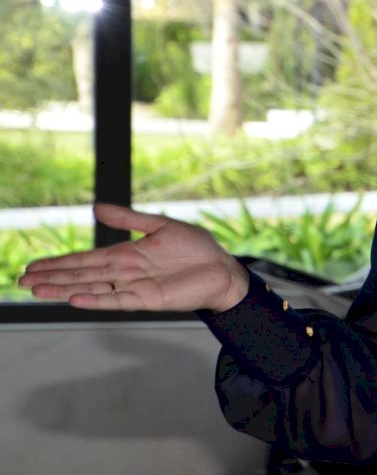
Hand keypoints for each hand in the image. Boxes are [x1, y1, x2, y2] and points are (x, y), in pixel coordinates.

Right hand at [18, 203, 248, 312]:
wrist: (222, 268)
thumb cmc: (196, 249)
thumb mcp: (160, 226)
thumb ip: (129, 219)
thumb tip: (97, 208)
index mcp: (126, 255)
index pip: (85, 259)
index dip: (59, 262)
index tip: (33, 266)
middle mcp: (125, 272)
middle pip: (81, 274)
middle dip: (52, 277)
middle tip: (22, 280)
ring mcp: (134, 287)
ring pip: (91, 288)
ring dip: (64, 289)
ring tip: (37, 290)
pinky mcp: (147, 299)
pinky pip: (116, 300)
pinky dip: (95, 299)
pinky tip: (75, 298)